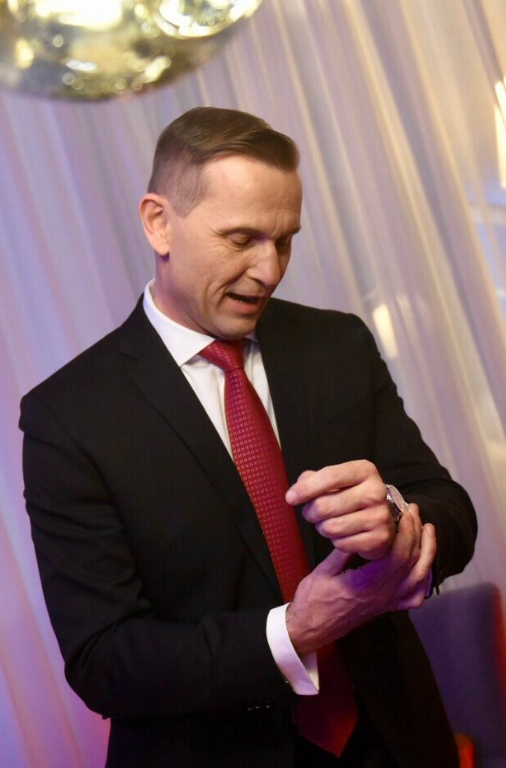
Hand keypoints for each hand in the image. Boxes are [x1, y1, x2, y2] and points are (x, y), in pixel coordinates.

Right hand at [285, 505, 435, 655]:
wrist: (312, 627)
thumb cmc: (314, 599)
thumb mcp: (324, 570)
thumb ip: (344, 550)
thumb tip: (361, 526)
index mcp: (368, 583)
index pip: (398, 555)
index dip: (406, 531)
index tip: (404, 511)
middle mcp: (384, 594)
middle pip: (413, 562)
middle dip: (418, 533)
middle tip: (414, 511)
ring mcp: (388, 603)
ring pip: (420, 577)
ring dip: (428, 551)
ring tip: (428, 530)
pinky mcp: (388, 607)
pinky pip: (415, 596)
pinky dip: (425, 579)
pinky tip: (425, 564)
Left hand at [286, 460, 395, 559]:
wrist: (384, 519)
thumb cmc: (353, 495)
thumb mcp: (338, 480)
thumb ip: (314, 479)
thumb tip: (297, 489)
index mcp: (365, 471)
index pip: (330, 476)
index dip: (306, 488)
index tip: (290, 497)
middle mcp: (376, 492)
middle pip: (325, 505)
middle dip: (311, 512)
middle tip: (313, 513)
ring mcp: (379, 516)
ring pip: (331, 527)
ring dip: (323, 528)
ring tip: (330, 523)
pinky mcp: (379, 539)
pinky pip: (341, 544)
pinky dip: (337, 541)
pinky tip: (346, 534)